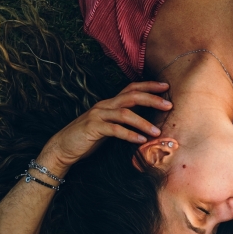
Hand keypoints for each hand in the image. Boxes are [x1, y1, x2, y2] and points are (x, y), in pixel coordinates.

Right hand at [42, 81, 171, 168]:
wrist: (63, 147)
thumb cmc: (89, 138)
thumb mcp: (109, 126)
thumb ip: (123, 121)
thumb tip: (147, 122)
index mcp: (110, 103)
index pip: (132, 88)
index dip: (149, 86)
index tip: (166, 87)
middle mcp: (105, 105)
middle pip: (132, 96)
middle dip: (152, 99)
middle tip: (169, 105)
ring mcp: (98, 115)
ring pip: (125, 113)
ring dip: (143, 122)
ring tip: (157, 131)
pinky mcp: (93, 128)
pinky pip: (115, 130)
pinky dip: (129, 134)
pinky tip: (141, 140)